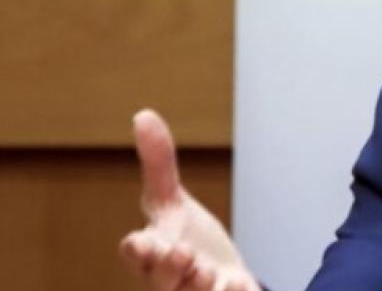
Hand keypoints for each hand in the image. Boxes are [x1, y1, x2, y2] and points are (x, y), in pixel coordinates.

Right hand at [119, 109, 260, 290]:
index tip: (142, 242)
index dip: (138, 250)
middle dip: (170, 268)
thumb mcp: (172, 201)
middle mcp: (168, 281)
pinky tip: (238, 284)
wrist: (223, 280)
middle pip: (161, 280)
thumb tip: (143, 114)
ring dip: (200, 285)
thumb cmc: (189, 240)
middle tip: (184, 254)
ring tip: (211, 272)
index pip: (136, 254)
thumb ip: (158, 165)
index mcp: (153, 253)